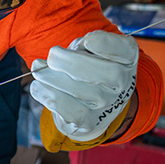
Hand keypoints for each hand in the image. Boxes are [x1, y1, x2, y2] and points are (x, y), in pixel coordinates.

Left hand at [29, 30, 137, 149]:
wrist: (94, 108)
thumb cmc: (88, 70)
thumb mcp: (89, 52)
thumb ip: (77, 49)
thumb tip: (49, 60)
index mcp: (127, 59)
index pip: (124, 49)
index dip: (106, 44)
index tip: (88, 41)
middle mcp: (122, 83)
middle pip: (105, 73)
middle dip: (73, 62)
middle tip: (53, 55)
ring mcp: (107, 106)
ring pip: (82, 91)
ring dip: (54, 79)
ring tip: (39, 72)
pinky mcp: (89, 122)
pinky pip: (69, 110)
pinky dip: (49, 96)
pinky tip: (37, 86)